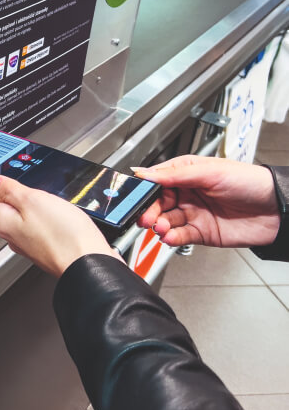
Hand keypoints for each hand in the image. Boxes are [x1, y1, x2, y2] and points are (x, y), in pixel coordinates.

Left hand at [0, 175, 120, 276]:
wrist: (90, 264)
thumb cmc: (63, 235)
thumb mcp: (32, 200)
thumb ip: (8, 190)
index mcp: (4, 223)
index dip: (4, 184)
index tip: (18, 180)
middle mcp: (14, 237)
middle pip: (11, 207)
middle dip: (24, 196)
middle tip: (42, 194)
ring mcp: (31, 245)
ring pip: (29, 217)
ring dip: (40, 208)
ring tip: (55, 207)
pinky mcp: (47, 248)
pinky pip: (44, 228)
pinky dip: (52, 220)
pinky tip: (63, 220)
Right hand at [134, 155, 279, 246]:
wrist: (277, 209)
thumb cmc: (250, 182)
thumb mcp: (210, 172)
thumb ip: (175, 174)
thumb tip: (145, 173)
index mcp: (186, 174)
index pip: (157, 181)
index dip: (144, 189)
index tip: (133, 196)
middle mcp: (187, 194)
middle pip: (157, 203)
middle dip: (149, 210)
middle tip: (145, 216)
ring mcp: (193, 214)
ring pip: (165, 221)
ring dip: (159, 225)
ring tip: (160, 226)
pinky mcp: (200, 233)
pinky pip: (178, 236)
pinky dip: (171, 237)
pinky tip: (169, 236)